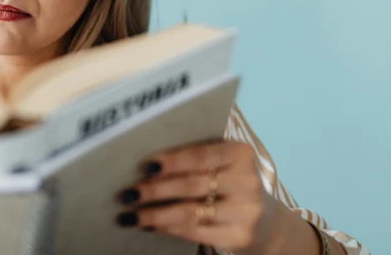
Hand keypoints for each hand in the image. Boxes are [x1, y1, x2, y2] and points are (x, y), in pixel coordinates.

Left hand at [113, 140, 289, 254]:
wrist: (264, 216)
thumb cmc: (230, 181)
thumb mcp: (223, 161)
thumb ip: (197, 157)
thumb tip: (148, 163)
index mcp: (241, 153)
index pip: (201, 155)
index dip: (171, 161)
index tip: (144, 166)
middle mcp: (246, 181)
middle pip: (192, 185)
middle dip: (155, 190)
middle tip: (126, 194)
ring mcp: (245, 211)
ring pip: (190, 212)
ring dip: (155, 214)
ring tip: (129, 215)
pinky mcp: (239, 235)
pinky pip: (195, 232)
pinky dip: (168, 228)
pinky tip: (150, 226)